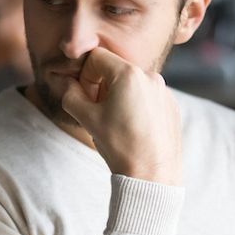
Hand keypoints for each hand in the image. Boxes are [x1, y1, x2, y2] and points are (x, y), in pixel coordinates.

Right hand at [61, 48, 181, 185]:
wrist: (152, 176)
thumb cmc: (119, 146)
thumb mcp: (86, 118)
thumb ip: (69, 93)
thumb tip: (62, 81)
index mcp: (129, 74)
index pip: (96, 57)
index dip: (85, 76)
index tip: (86, 98)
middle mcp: (151, 76)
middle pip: (115, 70)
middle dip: (101, 86)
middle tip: (97, 112)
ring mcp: (164, 91)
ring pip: (131, 84)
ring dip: (118, 96)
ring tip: (116, 123)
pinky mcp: (172, 106)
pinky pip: (147, 97)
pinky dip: (135, 106)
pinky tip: (133, 130)